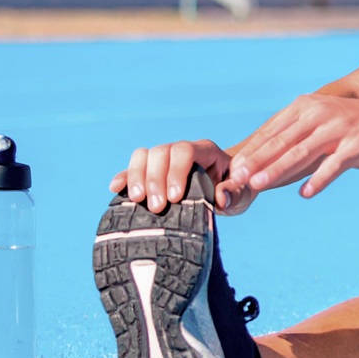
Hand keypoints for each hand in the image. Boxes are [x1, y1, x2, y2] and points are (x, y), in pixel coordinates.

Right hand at [109, 139, 255, 214]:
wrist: (229, 187)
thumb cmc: (236, 189)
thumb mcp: (242, 193)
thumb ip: (234, 193)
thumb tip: (221, 199)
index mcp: (206, 151)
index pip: (185, 151)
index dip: (177, 171)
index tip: (175, 198)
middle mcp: (183, 150)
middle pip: (161, 152)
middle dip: (155, 179)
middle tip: (158, 207)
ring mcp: (166, 159)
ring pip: (145, 155)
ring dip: (138, 177)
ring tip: (138, 200)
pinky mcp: (153, 171)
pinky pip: (134, 168)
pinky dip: (125, 176)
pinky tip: (116, 188)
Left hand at [227, 93, 358, 197]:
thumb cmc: (351, 126)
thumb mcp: (319, 122)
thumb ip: (293, 137)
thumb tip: (261, 161)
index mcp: (306, 108)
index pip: (272, 131)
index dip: (252, 151)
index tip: (233, 170)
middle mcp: (320, 115)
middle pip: (282, 142)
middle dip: (257, 162)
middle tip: (237, 179)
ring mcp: (339, 129)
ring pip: (302, 152)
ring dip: (278, 170)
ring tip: (259, 185)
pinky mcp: (357, 145)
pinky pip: (334, 165)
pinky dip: (319, 179)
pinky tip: (305, 193)